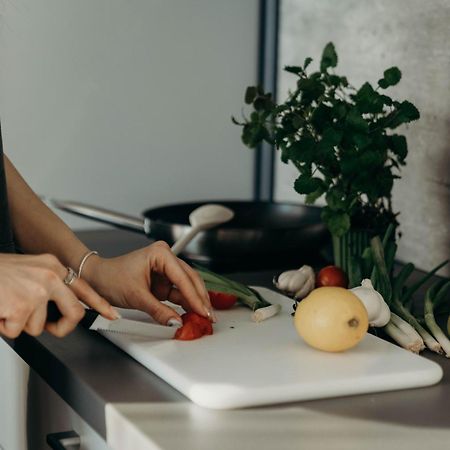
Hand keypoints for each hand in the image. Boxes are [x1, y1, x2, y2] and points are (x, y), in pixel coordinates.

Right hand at [0, 253, 117, 337]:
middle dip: (62, 327)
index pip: (84, 287)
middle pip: (74, 312)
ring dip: (20, 324)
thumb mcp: (29, 270)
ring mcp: (37, 290)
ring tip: (7, 307)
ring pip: (39, 327)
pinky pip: (18, 332)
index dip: (100, 303)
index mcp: (52, 266)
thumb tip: (59, 308)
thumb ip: (48, 285)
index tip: (112, 314)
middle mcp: (49, 275)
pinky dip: (5, 328)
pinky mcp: (22, 306)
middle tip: (49, 328)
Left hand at [82, 241, 213, 325]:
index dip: (195, 296)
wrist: (97, 279)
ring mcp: (165, 270)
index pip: (182, 277)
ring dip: (194, 301)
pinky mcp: (163, 281)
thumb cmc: (111, 278)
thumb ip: (159, 311)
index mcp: (160, 254)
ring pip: (187, 286)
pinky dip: (185, 303)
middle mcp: (166, 258)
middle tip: (209, 315)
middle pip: (190, 280)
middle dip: (199, 298)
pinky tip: (192, 312)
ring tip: (203, 316)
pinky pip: (178, 292)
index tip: (203, 311)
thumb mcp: (136, 296)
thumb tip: (176, 322)